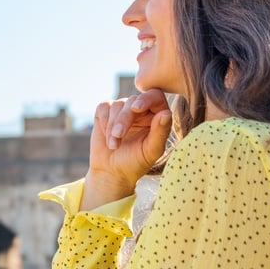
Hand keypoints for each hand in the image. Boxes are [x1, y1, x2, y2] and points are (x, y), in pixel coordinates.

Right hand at [81, 90, 172, 209]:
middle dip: (124, 119)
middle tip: (118, 136)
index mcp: (157, 115)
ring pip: (117, 105)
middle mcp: (141, 108)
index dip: (146, 99)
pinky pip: (104, 107)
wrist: (111, 171)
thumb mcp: (150, 151)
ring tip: (113, 145)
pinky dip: (103, 122)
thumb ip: (160, 132)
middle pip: (133, 101)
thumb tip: (165, 114)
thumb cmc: (135, 163)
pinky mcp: (106, 111)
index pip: (155, 96)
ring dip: (112, 126)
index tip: (136, 108)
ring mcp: (123, 108)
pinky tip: (106, 137)